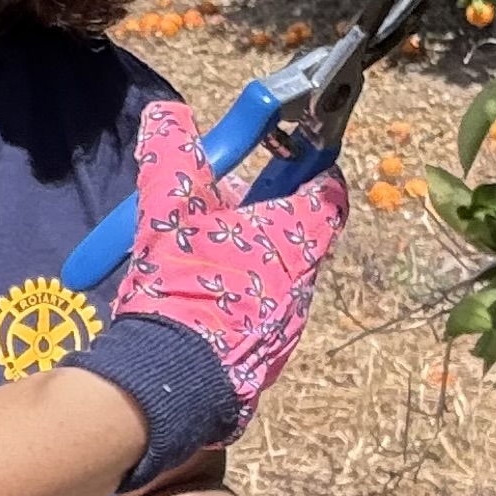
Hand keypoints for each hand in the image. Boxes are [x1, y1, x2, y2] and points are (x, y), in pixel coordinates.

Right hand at [106, 100, 347, 413]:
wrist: (168, 381)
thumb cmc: (181, 287)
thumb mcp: (168, 206)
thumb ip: (171, 151)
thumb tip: (165, 114)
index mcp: (295, 237)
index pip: (330, 191)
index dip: (313, 166)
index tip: (289, 152)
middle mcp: (303, 282)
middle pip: (300, 231)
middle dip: (266, 210)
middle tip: (225, 200)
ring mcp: (287, 323)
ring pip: (278, 273)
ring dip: (249, 253)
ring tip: (201, 247)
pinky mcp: (266, 355)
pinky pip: (261, 311)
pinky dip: (238, 292)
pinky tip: (197, 292)